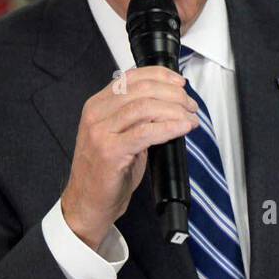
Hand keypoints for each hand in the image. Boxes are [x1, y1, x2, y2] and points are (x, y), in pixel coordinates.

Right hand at [60, 66, 196, 248]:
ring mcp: (100, 132)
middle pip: (142, 89)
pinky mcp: (110, 151)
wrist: (87, 202)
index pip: (132, 76)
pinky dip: (169, 127)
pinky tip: (182, 128)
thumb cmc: (106, 171)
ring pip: (145, 107)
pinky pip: (146, 132)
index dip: (161, 75)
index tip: (180, 83)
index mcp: (98, 105)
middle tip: (191, 105)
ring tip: (190, 118)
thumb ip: (138, 116)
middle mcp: (96, 114)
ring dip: (175, 110)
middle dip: (174, 94)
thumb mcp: (121, 135)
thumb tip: (171, 103)